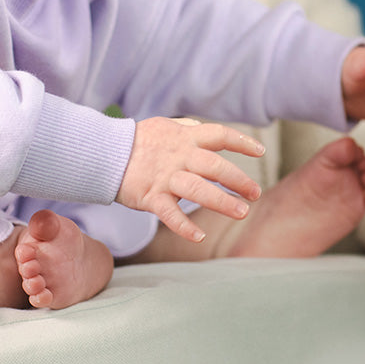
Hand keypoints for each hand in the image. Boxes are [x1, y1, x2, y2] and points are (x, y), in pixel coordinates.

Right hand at [116, 117, 263, 242]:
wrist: (104, 152)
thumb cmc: (138, 140)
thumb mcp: (165, 126)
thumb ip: (187, 128)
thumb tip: (205, 128)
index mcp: (185, 138)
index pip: (219, 135)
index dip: (241, 142)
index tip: (260, 150)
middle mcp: (178, 156)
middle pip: (214, 166)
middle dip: (238, 179)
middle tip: (256, 193)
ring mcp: (165, 177)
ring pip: (197, 189)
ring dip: (221, 201)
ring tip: (242, 212)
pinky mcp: (150, 196)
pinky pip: (169, 213)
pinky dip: (184, 226)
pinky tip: (199, 237)